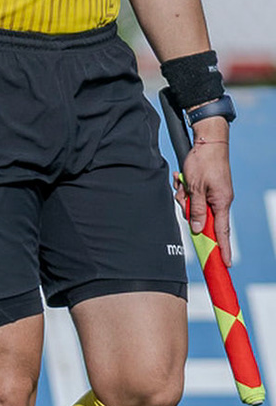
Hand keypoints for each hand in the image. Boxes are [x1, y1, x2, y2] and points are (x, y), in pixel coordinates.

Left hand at [183, 129, 234, 264]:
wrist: (207, 141)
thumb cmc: (203, 162)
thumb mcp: (195, 187)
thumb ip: (196, 210)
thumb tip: (198, 230)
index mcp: (221, 203)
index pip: (222, 232)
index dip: (222, 248)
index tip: (225, 264)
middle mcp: (219, 201)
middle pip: (199, 218)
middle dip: (187, 208)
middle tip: (183, 193)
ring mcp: (212, 195)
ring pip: (192, 206)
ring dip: (183, 195)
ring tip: (182, 180)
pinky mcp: (205, 188)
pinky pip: (191, 196)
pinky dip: (183, 188)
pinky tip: (180, 177)